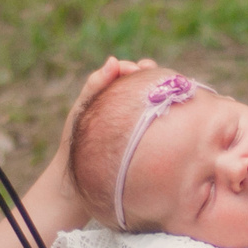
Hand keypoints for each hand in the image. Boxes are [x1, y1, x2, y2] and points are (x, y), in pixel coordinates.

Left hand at [46, 54, 153, 219]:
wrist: (77, 186)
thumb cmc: (76, 147)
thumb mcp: (83, 111)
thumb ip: (95, 85)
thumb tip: (113, 60)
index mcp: (113, 102)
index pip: (129, 78)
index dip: (136, 70)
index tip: (139, 68)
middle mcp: (128, 114)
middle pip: (146, 89)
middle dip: (152, 78)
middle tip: (152, 72)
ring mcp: (139, 130)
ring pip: (156, 107)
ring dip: (163, 95)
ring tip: (167, 88)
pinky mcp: (146, 147)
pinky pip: (158, 128)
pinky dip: (165, 117)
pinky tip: (171, 112)